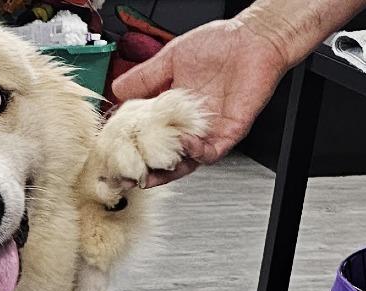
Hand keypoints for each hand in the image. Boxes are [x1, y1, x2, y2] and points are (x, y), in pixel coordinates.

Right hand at [112, 17, 291, 185]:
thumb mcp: (170, 59)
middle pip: (161, 162)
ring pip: (183, 166)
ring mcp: (207, 135)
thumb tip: (116, 91)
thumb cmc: (220, 45)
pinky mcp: (228, 134)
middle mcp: (187, 129)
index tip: (111, 159)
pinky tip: (184, 144)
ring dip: (165, 173)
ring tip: (149, 171)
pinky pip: (209, 154)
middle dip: (142, 173)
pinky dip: (194, 153)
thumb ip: (144, 78)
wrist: (254, 38)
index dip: (128, 153)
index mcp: (171, 116)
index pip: (146, 141)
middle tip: (125, 178)